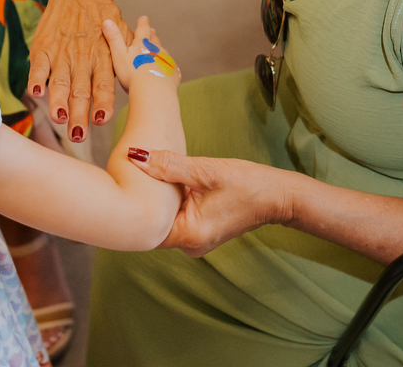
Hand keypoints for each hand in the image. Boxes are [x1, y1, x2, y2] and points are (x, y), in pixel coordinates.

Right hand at [28, 0, 129, 140]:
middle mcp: (82, 58)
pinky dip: (37, 78)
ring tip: (59, 118)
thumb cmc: (104, 17)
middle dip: (79, 113)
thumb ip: (130, 58)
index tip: (101, 118)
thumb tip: (148, 75)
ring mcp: (62, 53)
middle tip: (78, 134)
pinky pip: (39, 65)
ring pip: (60, 81)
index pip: (104, 83)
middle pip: (81, 90)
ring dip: (59, 101)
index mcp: (102, 57)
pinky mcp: (44, 47)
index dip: (102, 101)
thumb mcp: (123, 35)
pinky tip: (36, 92)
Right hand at [102, 16, 179, 92]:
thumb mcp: (118, 55)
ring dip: (159, 52)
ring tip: (157, 53)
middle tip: (152, 31)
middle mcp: (156, 49)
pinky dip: (167, 68)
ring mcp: (166, 61)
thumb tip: (107, 21)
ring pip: (163, 53)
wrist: (153, 91)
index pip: (143, 29)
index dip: (143, 23)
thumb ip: (113, 38)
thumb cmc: (132, 74)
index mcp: (142, 44)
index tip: (144, 18)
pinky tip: (164, 72)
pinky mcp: (173, 73)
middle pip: (154, 40)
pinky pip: (170, 68)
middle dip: (152, 35)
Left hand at [128, 151, 290, 256]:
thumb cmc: (247, 183)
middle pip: (153, 223)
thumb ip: (169, 165)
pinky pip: (176, 217)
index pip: (146, 225)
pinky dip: (171, 201)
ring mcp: (196, 241)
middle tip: (131, 172)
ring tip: (148, 173)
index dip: (134, 202)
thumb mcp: (205, 170)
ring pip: (165, 219)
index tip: (123, 180)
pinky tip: (167, 181)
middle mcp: (190, 245)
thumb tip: (136, 156)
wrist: (278, 195)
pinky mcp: (200, 232)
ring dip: (158, 199)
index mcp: (190, 235)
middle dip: (144, 198)